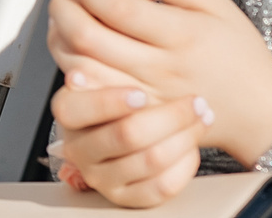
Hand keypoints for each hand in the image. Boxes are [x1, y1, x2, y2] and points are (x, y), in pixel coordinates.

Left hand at [46, 0, 271, 170]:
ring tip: (68, 14)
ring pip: (80, 67)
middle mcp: (159, 68)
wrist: (260, 112)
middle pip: (87, 37)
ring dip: (60, 36)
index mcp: (180, 34)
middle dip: (62, 6)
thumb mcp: (215, 2)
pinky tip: (75, 48)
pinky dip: (71, 68)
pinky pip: (92, 96)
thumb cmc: (238, 52)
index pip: (117, 5)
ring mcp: (146, 96)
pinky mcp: (139, 116)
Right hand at [49, 80, 206, 206]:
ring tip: (202, 118)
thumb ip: (100, 74)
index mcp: (68, 115)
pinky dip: (185, 164)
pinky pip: (162, 186)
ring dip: (186, 137)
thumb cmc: (122, 100)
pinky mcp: (126, 198)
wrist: (133, 129)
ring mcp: (102, 178)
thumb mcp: (106, 79)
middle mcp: (79, 149)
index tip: (141, 93)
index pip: (76, 110)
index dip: (109, 102)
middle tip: (195, 101)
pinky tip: (192, 146)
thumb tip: (77, 77)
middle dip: (170, 116)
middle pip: (126, 135)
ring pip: (151, 160)